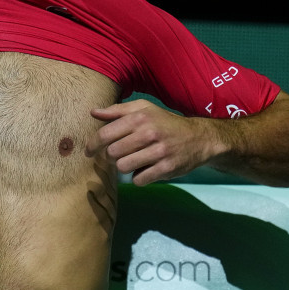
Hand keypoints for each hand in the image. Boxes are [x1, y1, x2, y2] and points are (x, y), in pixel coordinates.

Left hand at [89, 99, 226, 185]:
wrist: (199, 138)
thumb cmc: (165, 122)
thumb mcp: (144, 109)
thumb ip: (117, 111)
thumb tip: (93, 112)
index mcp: (140, 117)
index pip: (105, 134)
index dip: (92, 144)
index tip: (89, 151)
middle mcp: (149, 133)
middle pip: (112, 153)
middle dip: (110, 156)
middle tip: (117, 155)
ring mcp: (159, 152)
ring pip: (123, 167)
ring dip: (124, 167)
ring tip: (132, 161)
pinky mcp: (167, 169)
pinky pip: (139, 179)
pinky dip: (138, 177)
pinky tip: (145, 169)